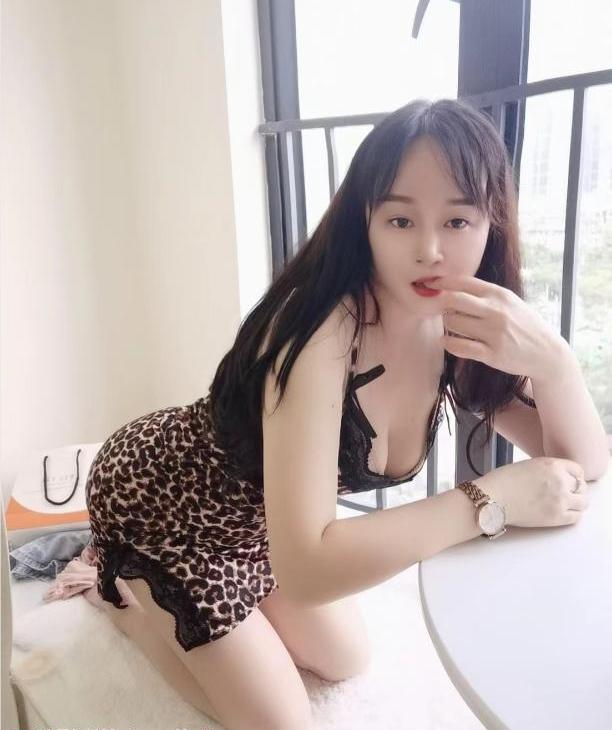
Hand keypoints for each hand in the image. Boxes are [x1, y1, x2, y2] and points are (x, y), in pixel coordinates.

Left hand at [426, 274, 567, 380]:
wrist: (546, 352)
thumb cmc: (524, 324)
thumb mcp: (510, 302)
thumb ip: (485, 295)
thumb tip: (453, 289)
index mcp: (499, 295)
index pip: (464, 283)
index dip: (442, 282)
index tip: (430, 284)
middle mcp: (496, 312)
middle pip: (454, 300)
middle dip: (440, 303)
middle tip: (437, 307)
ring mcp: (494, 333)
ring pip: (454, 324)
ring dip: (447, 325)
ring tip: (453, 327)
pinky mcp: (492, 354)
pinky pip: (460, 347)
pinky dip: (449, 344)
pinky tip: (447, 342)